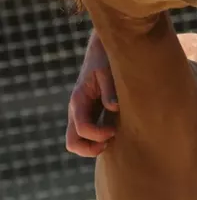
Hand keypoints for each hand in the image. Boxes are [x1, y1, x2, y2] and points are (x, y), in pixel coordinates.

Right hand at [66, 35, 118, 156]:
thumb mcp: (107, 70)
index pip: (82, 129)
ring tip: (117, 138)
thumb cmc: (107, 59)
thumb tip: (113, 107)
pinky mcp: (93, 113)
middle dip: (92, 149)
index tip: (115, 131)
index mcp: (79, 100)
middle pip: (73, 143)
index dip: (98, 135)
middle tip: (112, 141)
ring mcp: (84, 113)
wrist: (104, 50)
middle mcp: (78, 110)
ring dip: (97, 145)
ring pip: (81, 141)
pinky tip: (120, 131)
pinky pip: (92, 134)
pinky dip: (102, 139)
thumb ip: (109, 88)